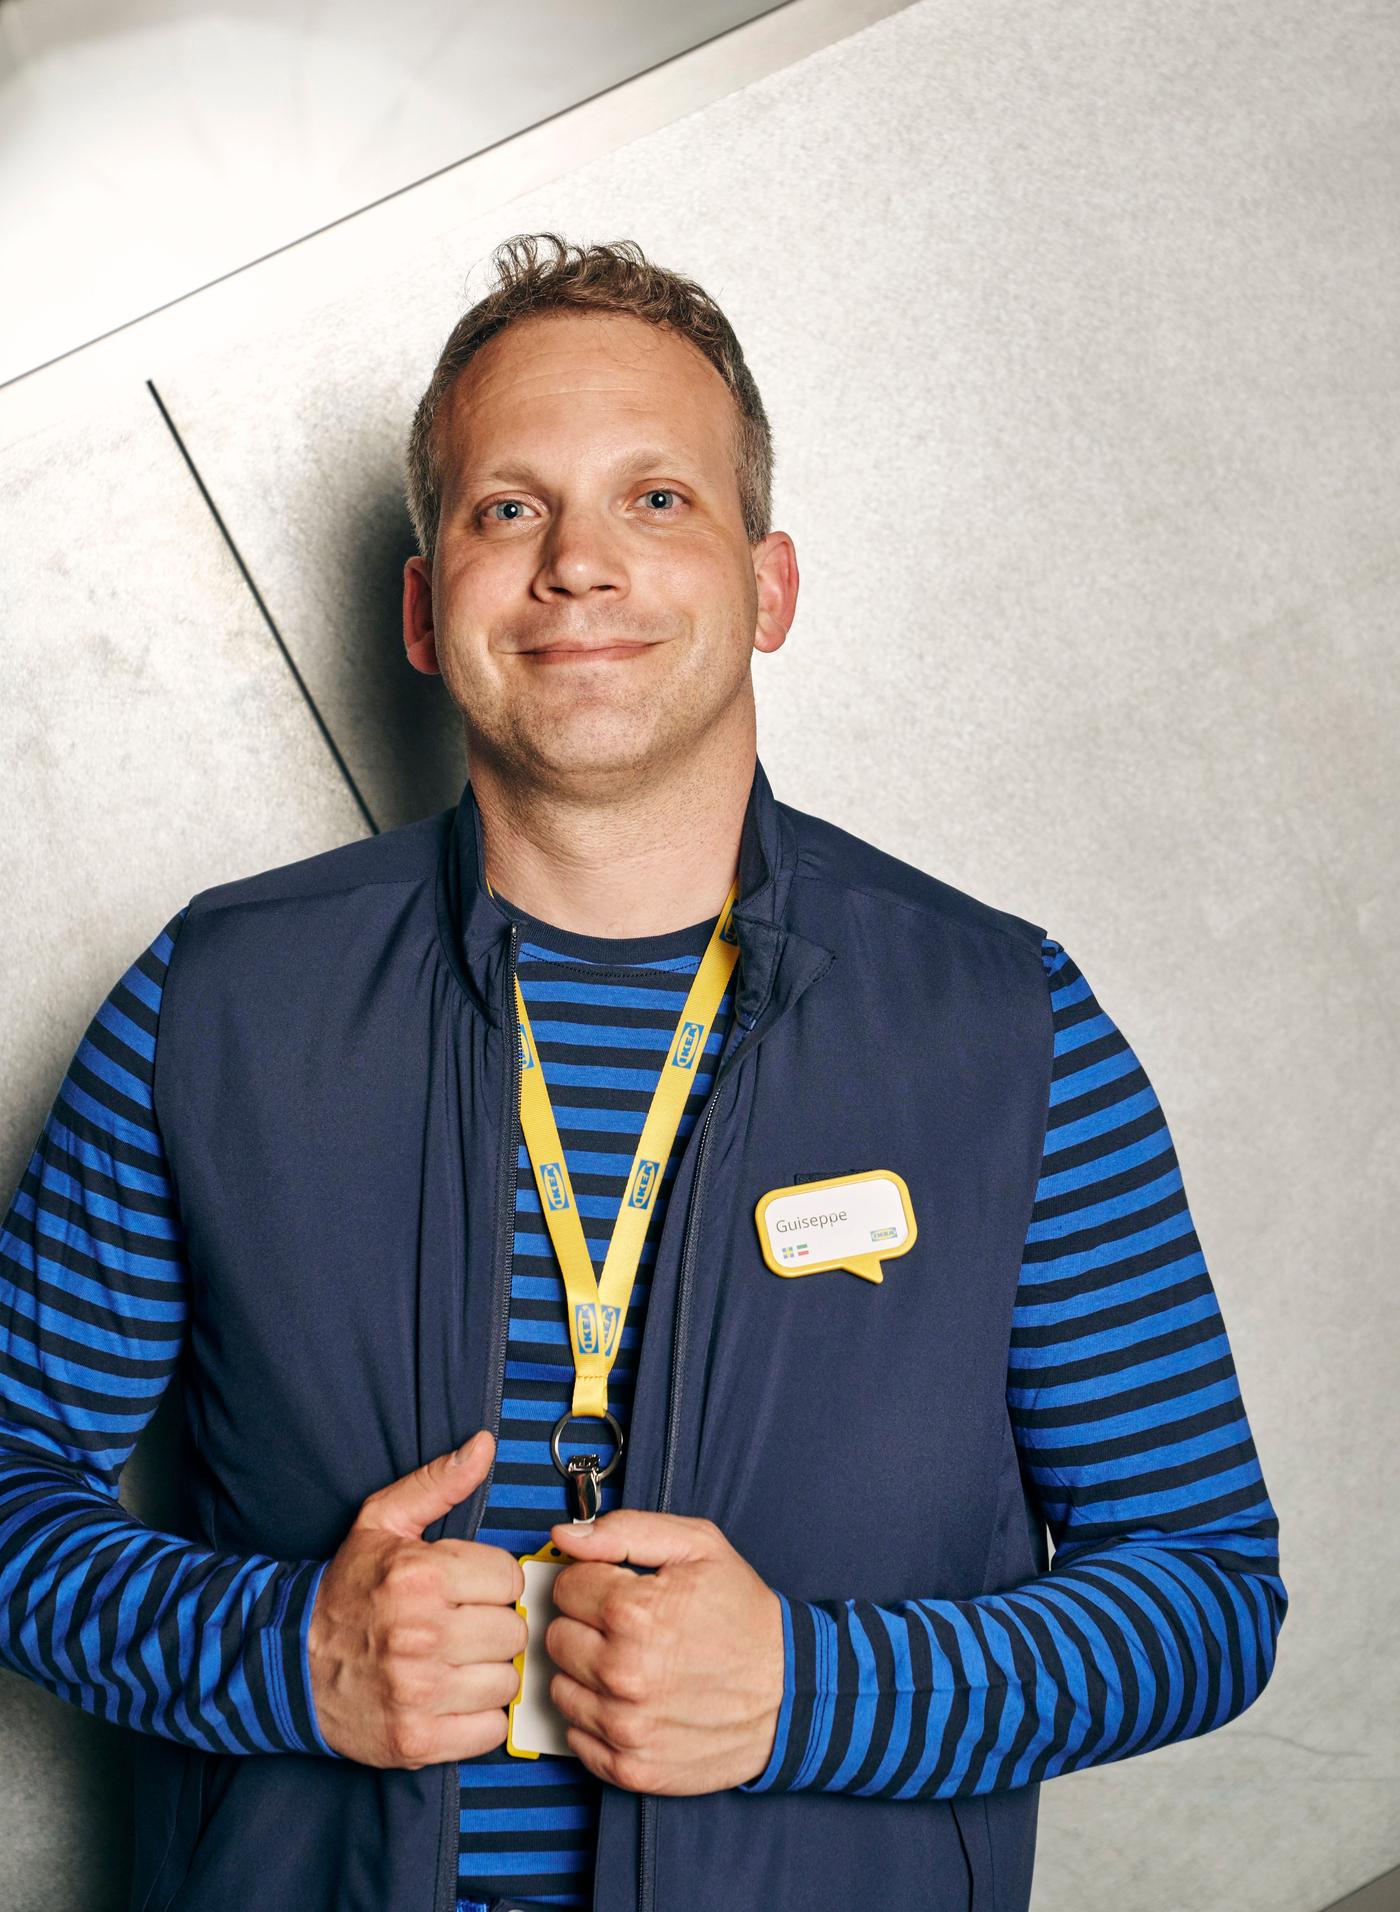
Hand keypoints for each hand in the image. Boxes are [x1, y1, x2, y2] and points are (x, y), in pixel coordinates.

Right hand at [307, 1430, 525, 1767]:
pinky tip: (451, 1696)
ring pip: (506, 1680)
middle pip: (512, 1630)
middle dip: (492, 1624)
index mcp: (419, 1577)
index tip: (468, 1588)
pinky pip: (490, 1729)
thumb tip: (484, 1445)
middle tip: (462, 1624)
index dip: (491, 1581)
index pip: (509, 1577)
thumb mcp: (382, 1522)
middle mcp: (421, 1635)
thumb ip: (438, 1482)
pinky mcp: (416, 1741)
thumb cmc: (346, 1589)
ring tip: (455, 1659)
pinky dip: (478, 1717)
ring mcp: (418, 1692)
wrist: (288, 1663)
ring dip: (488, 1672)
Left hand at [544, 1510, 783, 1794]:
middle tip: (625, 1628)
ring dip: (586, 1673)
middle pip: (556, 1638)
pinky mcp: (630, 1768)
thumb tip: (565, 1535)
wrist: (791, 1692)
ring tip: (631, 1663)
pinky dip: (595, 1718)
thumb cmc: (744, 1616)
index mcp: (634, 1612)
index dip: (591, 1582)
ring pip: (559, 1688)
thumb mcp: (698, 1547)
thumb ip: (624, 1531)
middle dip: (584, 1625)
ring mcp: (625, 1726)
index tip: (616, 1590)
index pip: (565, 1587)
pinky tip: (631, 1700)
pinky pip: (575, 1736)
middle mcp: (622, 1672)